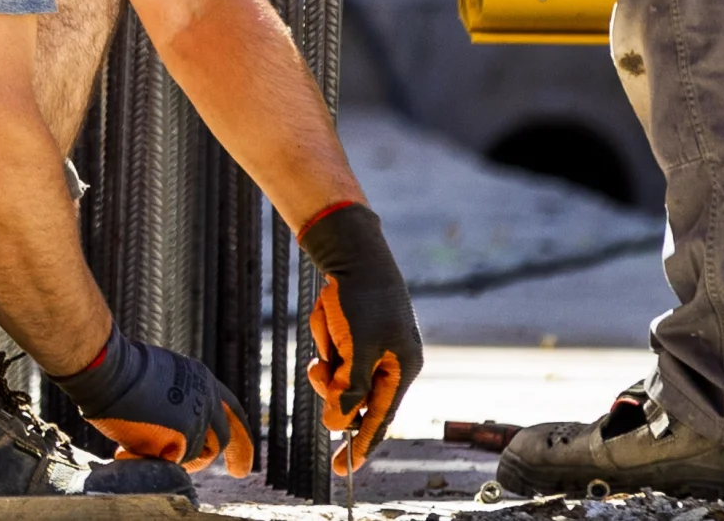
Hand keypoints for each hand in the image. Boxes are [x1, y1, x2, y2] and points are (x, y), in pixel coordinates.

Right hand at [54, 324, 254, 474]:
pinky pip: (173, 461)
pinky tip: (127, 449)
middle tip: (239, 471)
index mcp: (202, 380)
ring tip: (145, 445)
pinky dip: (153, 459)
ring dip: (177, 456)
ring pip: (197, 454)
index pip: (233, 410)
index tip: (242, 450)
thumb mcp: (166, 378)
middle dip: (233, 455)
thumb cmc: (123, 371)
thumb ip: (181, 400)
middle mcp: (206, 399)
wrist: (110, 370)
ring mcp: (196, 419)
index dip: (241, 431)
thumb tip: (178, 428)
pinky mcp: (183, 438)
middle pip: (224, 437)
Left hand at [299, 201, 422, 471]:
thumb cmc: (361, 299)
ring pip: (339, 379)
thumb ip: (351, 386)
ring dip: (327, 367)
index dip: (362, 444)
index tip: (344, 469)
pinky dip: (325, 346)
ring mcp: (370, 351)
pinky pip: (333, 357)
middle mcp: (389, 363)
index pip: (381, 417)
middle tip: (321, 372)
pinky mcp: (354, 339)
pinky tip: (327, 322)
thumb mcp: (358, 346)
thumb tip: (340, 422)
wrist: (351, 254)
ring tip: (325, 344)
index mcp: (402, 368)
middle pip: (356, 399)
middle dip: (335, 391)